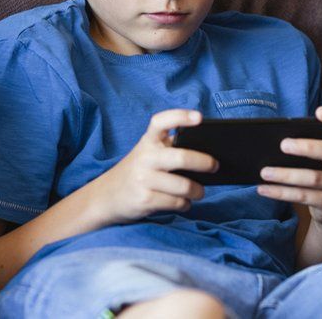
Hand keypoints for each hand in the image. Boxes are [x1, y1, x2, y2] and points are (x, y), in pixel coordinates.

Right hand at [95, 109, 218, 223]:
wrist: (106, 196)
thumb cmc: (137, 172)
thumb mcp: (147, 154)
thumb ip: (169, 150)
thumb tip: (206, 157)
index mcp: (147, 141)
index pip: (161, 121)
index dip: (180, 117)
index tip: (199, 118)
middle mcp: (145, 158)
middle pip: (182, 158)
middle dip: (204, 163)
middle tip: (215, 166)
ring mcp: (143, 179)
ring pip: (184, 186)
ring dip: (197, 191)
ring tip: (199, 192)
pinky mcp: (145, 200)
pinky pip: (177, 203)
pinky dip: (185, 204)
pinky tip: (184, 202)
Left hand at [257, 106, 321, 227]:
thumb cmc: (320, 172)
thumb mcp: (318, 158)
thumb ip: (304, 146)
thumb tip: (269, 139)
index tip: (319, 111)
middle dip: (307, 147)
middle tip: (283, 144)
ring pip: (313, 178)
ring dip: (286, 175)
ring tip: (264, 172)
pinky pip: (303, 197)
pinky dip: (280, 192)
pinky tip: (263, 189)